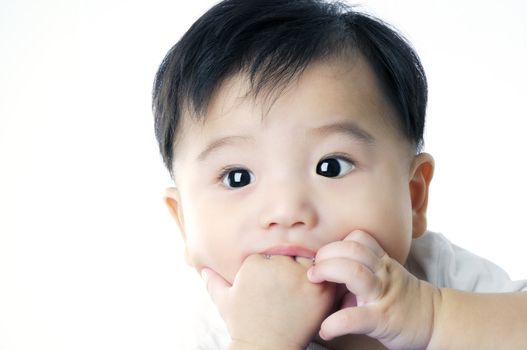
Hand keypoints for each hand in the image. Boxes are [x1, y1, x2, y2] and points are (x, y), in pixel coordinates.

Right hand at [202, 254, 335, 349]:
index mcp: (255, 263)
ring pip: (308, 260)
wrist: (265, 349)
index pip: (269, 253)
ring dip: (308, 271)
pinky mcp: (319, 290)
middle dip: (289, 267)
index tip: (270, 285)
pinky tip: (317, 292)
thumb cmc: (243, 325)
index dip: (270, 268)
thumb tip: (203, 270)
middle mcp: (278, 265)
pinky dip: (325, 280)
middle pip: (290, 254)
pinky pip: (327, 275)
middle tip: (288, 288)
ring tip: (302, 290)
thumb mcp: (224, 301)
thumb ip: (214, 282)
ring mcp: (300, 276)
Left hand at [308, 230, 440, 349]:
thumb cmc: (403, 298)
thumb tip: (327, 274)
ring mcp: (382, 294)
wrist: (435, 320)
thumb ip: (360, 268)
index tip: (323, 256)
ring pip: (354, 271)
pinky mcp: (382, 319)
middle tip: (313, 268)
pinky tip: (326, 329)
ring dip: (328, 271)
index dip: (337, 242)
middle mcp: (383, 273)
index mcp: (382, 262)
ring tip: (314, 281)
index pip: (359, 238)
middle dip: (326, 254)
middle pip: (352, 249)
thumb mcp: (385, 275)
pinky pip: (356, 317)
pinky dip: (336, 323)